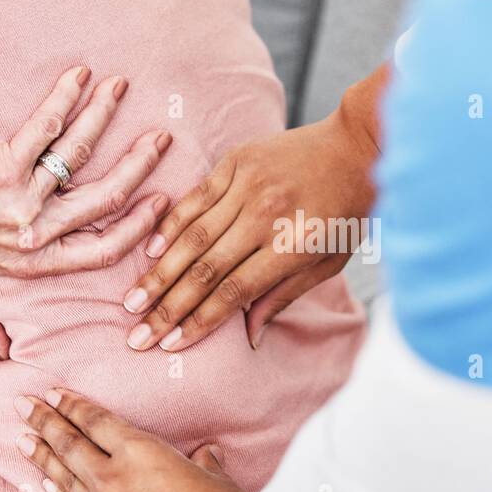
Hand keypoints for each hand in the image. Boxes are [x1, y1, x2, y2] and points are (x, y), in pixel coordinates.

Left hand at [0, 66, 171, 357]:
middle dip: (138, 167)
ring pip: (80, 156)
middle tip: (158, 140)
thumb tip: (2, 355)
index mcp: (30, 262)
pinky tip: (82, 77)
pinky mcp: (0, 164)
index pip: (101, 250)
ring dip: (105, 118)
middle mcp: (33, 232)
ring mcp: (19, 198)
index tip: (159, 204)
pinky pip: (45, 128)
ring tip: (122, 89)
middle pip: (104, 200)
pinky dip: (66, 99)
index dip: (138, 228)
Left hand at [13, 389, 248, 491]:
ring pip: (64, 479)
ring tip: (23, 441)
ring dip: (41, 458)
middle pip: (69, 445)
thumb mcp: (215, 478)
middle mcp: (113, 479)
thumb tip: (207, 454)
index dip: (72, 406)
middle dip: (44, 422)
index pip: (96, 422)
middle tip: (22, 406)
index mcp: (140, 452)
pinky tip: (46, 486)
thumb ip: (203, 462)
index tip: (52, 394)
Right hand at [120, 108, 374, 352]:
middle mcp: (266, 216)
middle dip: (168, 307)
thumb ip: (284, 296)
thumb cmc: (347, 213)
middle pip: (206, 269)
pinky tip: (150, 251)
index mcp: (292, 246)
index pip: (234, 291)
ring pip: (193, 236)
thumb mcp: (327, 263)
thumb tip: (248, 337)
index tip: (171, 344)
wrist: (357, 147)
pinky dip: (170, 225)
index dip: (199, 321)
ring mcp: (249, 185)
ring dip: (159, 272)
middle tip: (138, 334)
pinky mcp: (237, 161)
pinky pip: (195, 199)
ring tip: (134, 299)